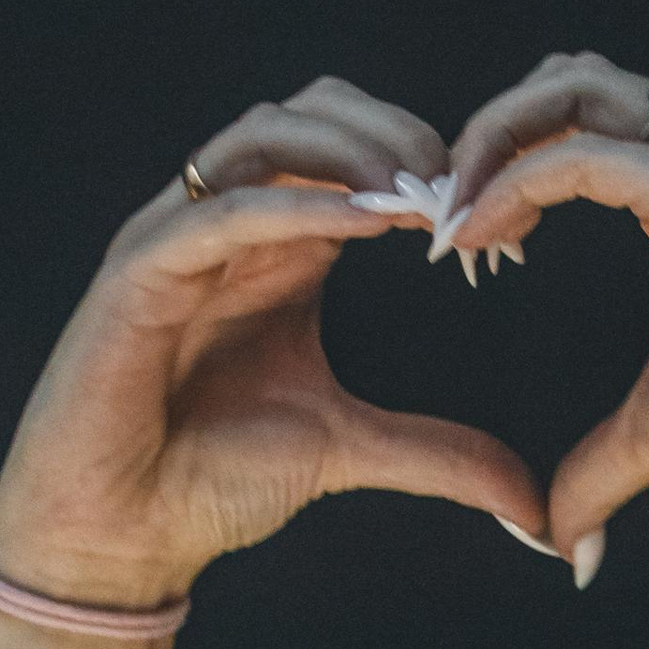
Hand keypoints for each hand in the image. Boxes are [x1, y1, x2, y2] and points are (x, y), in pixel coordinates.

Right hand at [0, 79, 547, 608]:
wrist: (118, 535)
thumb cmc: (207, 480)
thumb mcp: (346, 451)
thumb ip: (437, 456)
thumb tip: (531, 505)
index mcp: (278, 245)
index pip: (352, 147)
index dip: (425, 161)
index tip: (496, 216)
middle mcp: (228, 224)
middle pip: (312, 113)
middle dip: (395, 133)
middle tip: (460, 189)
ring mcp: (179, 239)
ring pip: (262, 136)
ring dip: (350, 150)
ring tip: (419, 191)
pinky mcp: (138, 272)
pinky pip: (217, 212)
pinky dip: (291, 204)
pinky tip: (363, 220)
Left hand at [443, 54, 648, 561]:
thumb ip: (601, 467)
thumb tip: (558, 538)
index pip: (588, 114)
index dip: (510, 156)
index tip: (463, 237)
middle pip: (573, 78)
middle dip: (489, 131)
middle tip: (439, 213)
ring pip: (577, 92)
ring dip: (492, 145)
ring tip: (449, 219)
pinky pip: (591, 159)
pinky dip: (518, 184)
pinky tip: (479, 237)